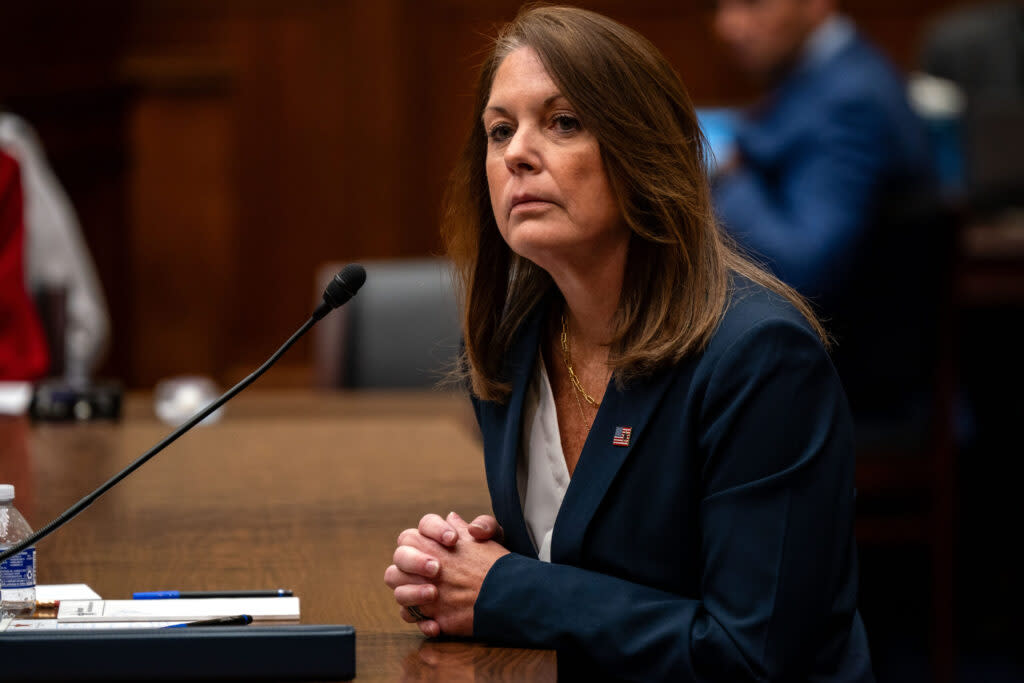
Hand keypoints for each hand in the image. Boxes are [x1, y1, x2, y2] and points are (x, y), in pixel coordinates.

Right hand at [384, 512, 509, 636]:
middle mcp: (419, 559)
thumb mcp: (496, 540)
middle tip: (436, 568)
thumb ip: (488, 526)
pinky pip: (409, 614)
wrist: (500, 590)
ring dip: (411, 590)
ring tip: (434, 593)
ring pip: (396, 583)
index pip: (425, 526)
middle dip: (415, 560)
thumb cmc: (492, 560)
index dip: (434, 529)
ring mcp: (416, 583)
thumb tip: (473, 528)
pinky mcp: (421, 608)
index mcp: (435, 537)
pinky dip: (421, 620)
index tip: (453, 539)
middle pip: (401, 554)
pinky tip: (437, 625)